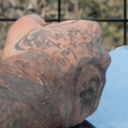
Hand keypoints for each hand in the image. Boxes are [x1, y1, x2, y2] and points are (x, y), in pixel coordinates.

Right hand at [1, 13, 109, 127]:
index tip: (46, 47)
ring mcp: (99, 82)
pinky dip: (69, 100)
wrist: (28, 94)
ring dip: (71, 80)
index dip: (60, 39)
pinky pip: (81, 101)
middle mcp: (102, 56)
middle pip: (85, 55)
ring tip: (48, 86)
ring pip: (85, 78)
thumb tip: (38, 24)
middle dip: (69, 59)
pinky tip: (52, 100)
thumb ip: (36, 21)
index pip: (79, 31)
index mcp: (91, 32)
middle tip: (46, 67)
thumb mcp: (25, 27)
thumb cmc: (27, 57)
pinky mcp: (92, 105)